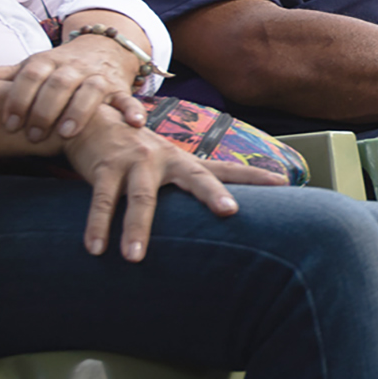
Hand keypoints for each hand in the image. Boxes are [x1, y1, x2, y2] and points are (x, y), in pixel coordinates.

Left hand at [0, 37, 143, 140]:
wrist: (101, 49)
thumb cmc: (56, 68)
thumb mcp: (28, 68)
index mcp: (47, 62)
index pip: (30, 75)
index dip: (19, 97)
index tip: (9, 123)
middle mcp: (72, 68)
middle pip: (59, 83)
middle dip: (46, 109)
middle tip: (35, 135)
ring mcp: (97, 78)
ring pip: (91, 91)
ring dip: (80, 111)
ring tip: (67, 133)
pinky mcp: (119, 89)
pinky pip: (128, 99)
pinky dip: (133, 110)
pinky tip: (133, 124)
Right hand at [61, 107, 283, 260]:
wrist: (93, 121)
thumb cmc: (136, 152)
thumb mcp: (168, 166)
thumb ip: (191, 187)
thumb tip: (224, 214)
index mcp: (184, 162)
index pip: (226, 169)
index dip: (255, 176)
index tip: (285, 183)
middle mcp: (166, 159)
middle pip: (195, 178)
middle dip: (212, 194)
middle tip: (230, 212)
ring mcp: (136, 161)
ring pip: (141, 198)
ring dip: (136, 228)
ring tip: (136, 257)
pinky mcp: (105, 167)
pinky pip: (102, 200)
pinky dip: (98, 225)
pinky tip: (95, 249)